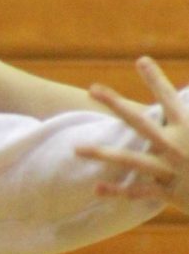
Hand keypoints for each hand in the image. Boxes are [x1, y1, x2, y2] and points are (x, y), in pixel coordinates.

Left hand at [76, 56, 188, 212]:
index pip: (170, 99)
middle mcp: (177, 146)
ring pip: (132, 159)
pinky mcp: (170, 192)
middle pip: (140, 121)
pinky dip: (119, 191)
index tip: (141, 60)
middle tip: (93, 89)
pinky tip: (97, 188)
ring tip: (77, 149)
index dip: (156, 79)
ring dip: (102, 154)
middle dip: (116, 104)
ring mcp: (171, 169)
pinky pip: (140, 191)